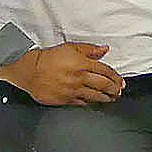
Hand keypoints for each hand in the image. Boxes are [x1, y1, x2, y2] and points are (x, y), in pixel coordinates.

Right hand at [0, 42, 123, 105]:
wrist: (31, 71)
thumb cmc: (49, 58)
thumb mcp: (70, 47)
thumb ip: (89, 49)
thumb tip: (104, 49)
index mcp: (82, 63)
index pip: (105, 71)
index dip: (115, 76)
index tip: (120, 80)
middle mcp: (80, 78)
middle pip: (103, 85)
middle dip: (114, 89)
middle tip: (119, 91)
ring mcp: (74, 91)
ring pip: (96, 96)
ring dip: (106, 98)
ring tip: (112, 98)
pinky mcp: (67, 100)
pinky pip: (83, 103)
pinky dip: (91, 103)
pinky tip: (95, 103)